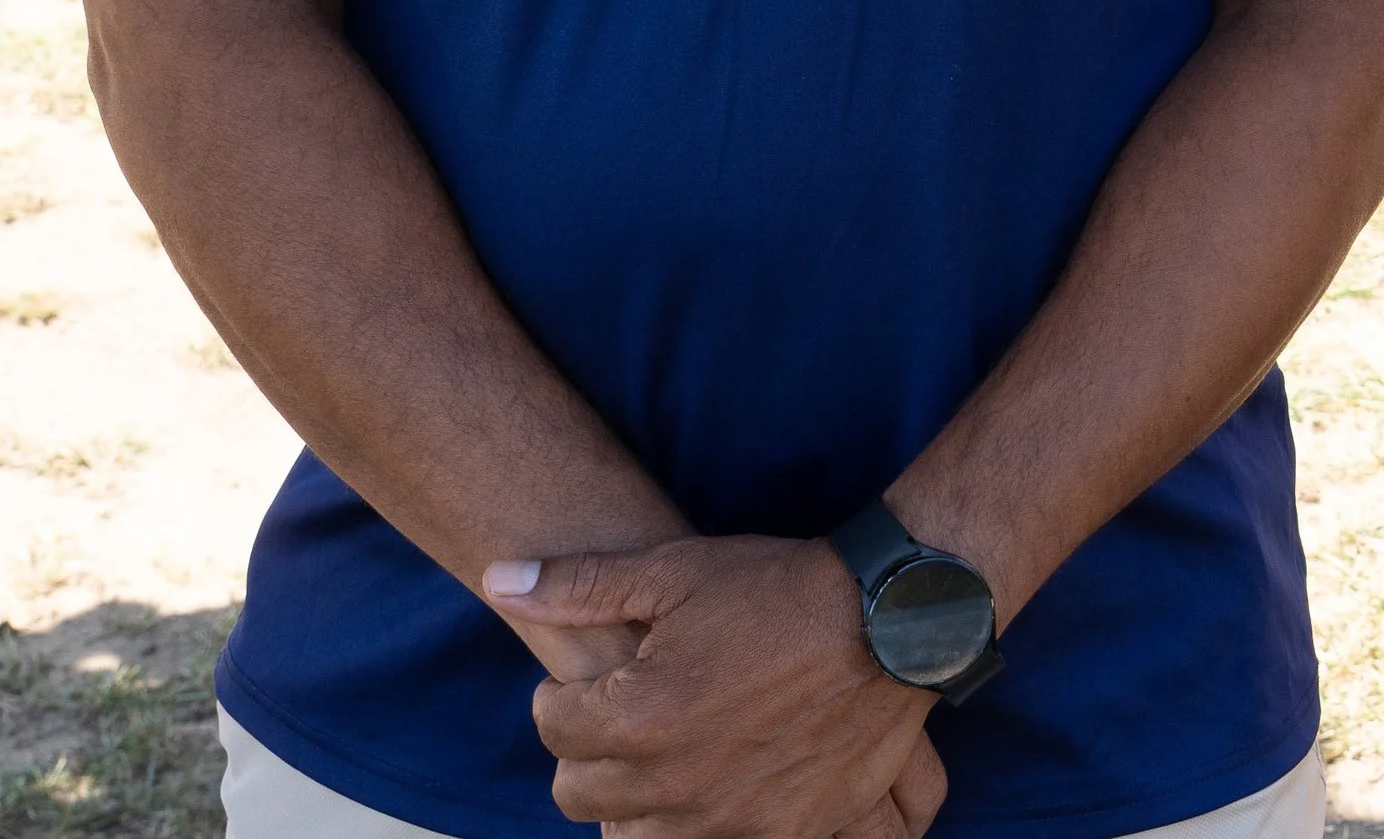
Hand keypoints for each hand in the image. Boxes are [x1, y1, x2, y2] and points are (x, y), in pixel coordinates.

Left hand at [484, 535, 946, 838]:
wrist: (884, 626)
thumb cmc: (774, 590)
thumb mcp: (671, 570)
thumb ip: (578, 584)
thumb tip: (499, 580)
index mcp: (638, 719)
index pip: (550, 728)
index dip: (560, 696)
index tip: (588, 678)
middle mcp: (672, 786)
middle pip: (578, 793)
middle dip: (586, 750)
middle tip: (619, 712)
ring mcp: (725, 823)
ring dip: (630, 799)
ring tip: (659, 750)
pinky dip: (690, 824)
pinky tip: (707, 779)